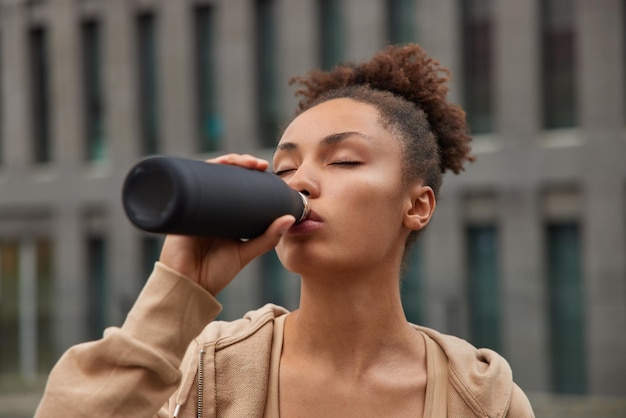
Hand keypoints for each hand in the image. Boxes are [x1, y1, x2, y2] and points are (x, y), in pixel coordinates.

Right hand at [159, 154, 295, 295]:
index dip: (248, 171)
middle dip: (238, 162)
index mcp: (225, 213)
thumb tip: (290, 219)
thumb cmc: (216, 272)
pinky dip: (195, 171)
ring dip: (221, 162)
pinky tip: (207, 165)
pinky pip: (184, 186)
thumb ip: (268, 238)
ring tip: (239, 162)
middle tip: (256, 164)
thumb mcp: (246, 252)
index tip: (264, 167)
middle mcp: (209, 206)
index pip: (236, 184)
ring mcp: (193, 206)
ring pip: (205, 175)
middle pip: (221, 175)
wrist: (189, 286)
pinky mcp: (179, 210)